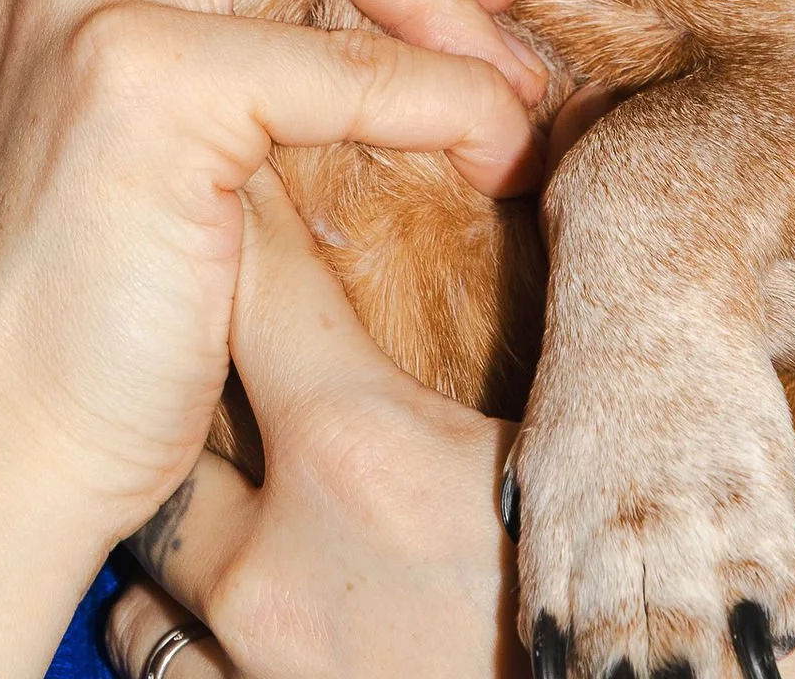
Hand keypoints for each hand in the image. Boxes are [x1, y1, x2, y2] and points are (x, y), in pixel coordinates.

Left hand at [104, 169, 794, 678]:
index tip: (236, 166)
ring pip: (147, 541)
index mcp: (362, 451)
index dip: (243, 209)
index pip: (252, 268)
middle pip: (177, 400)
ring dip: (175, 495)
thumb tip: (504, 219)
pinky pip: (156, 649)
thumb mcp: (574, 451)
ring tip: (199, 461)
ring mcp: (252, 653)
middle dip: (185, 354)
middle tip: (195, 317)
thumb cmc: (647, 603)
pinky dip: (168, 614)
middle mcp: (278, 557)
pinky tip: (205, 588)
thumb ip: (518, 333)